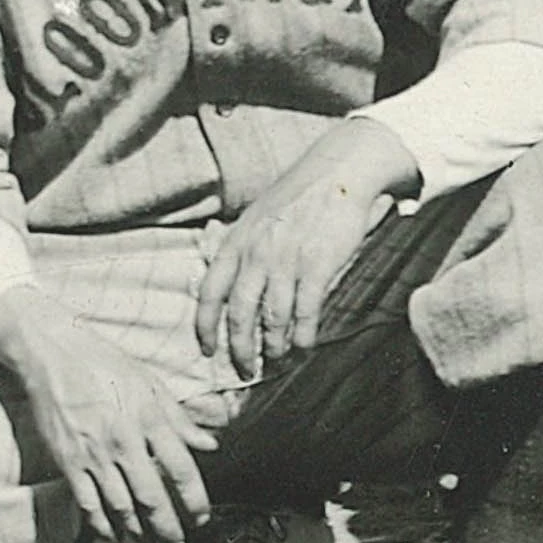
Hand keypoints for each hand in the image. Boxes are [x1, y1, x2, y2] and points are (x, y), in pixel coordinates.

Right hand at [0, 311, 210, 542]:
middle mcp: (123, 439)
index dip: (195, 500)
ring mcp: (93, 454)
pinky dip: (103, 525)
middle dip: (168, 528)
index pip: (181, 469)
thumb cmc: (102, 362)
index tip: (202, 517)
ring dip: (139, 533)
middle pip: (152, 498)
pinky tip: (114, 534)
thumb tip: (210, 444)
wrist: (49, 352)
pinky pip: (88, 504)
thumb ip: (180, 418)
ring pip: (121, 507)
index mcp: (148, 417)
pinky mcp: (68, 462)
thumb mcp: (148, 382)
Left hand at [196, 123, 419, 371]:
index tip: (207, 350)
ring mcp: (287, 260)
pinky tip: (303, 348)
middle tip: (246, 370)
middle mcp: (256, 253)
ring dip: (274, 348)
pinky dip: (303, 337)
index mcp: (236, 242)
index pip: (210, 292)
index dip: (205, 327)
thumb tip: (226, 285)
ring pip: (273, 320)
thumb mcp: (255, 217)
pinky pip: (305, 313)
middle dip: (240, 350)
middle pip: (240, 315)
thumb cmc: (296, 197)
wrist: (337, 172)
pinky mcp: (317, 265)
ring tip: (277, 361)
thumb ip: (240, 249)